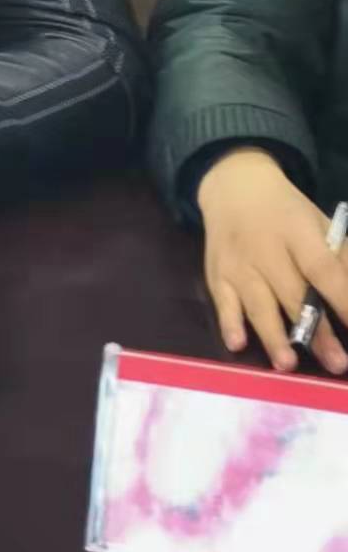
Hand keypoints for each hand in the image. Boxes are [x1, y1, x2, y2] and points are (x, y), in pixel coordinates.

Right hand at [197, 146, 347, 373]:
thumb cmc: (287, 213)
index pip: (323, 269)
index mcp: (297, 231)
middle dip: (316, 331)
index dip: (342, 299)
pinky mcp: (216, 273)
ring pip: (257, 302)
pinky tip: (237, 343)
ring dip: (273, 335)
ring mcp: (238, 262)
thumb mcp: (320, 223)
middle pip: (293, 293)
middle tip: (337, 363)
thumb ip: (341, 257)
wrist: (235, 187)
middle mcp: (265, 248)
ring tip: (288, 364)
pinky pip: (222, 301)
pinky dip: (229, 322)